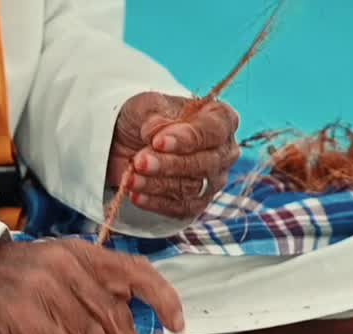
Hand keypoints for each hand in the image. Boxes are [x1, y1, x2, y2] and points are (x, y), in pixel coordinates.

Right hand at [0, 238, 184, 333]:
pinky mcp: (27, 315)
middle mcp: (68, 267)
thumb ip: (87, 287)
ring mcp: (47, 290)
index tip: (178, 325)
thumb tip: (122, 326)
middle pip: (114, 318)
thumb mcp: (52, 268)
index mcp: (81, 253)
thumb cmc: (7, 279)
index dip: (163, 297)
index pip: (136, 271)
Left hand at [108, 92, 241, 219]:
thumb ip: (154, 116)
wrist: (129, 143)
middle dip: (170, 164)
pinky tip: (136, 194)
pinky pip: (181, 208)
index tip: (158, 141)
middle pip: (205, 163)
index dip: (187, 138)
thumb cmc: (147, 118)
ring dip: (158, 184)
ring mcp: (212, 180)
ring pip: (192, 188)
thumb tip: (157, 132)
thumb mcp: (146, 106)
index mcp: (220, 119)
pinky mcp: (196, 203)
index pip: (213, 130)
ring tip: (130, 178)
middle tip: (140, 162)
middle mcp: (223, 151)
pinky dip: (156, 202)